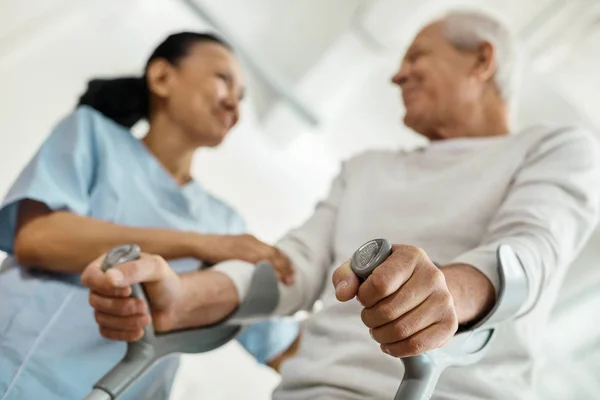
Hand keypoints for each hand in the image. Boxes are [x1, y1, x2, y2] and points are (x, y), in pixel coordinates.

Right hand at [81, 253, 181, 340]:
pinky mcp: (111, 322)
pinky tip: (140, 331)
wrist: (176, 305)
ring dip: (125, 321)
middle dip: (121, 307)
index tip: (128, 291)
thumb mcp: (156, 268)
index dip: (104, 286)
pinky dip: (123, 333)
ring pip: (100, 318)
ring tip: (147, 318)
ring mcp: (106, 304)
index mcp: (111, 265)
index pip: (90, 276)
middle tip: (144, 305)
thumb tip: (110, 277)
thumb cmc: (165, 282)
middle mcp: (104, 285)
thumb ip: (135, 269)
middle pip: (95, 300)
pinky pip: (106, 332)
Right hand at [199, 234, 294, 284]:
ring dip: (282, 269)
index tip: (289, 270)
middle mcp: (252, 240)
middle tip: (293, 278)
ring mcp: (248, 245)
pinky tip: (276, 278)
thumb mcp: (231, 251)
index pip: (271, 249)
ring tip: (288, 280)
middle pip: (275, 252)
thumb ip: (241, 258)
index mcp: (250, 239)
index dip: (282, 260)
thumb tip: (247, 271)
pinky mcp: (243, 252)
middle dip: (286, 265)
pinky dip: (271, 270)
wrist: (200, 243)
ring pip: (271, 257)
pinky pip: (261, 261)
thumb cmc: (212, 250)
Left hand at [332, 245, 457, 357]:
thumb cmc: (388, 275)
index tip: (364, 297)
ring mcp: (444, 300)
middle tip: (369, 316)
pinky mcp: (449, 324)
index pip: (380, 283)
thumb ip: (346, 275)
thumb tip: (343, 293)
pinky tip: (389, 342)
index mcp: (411, 256)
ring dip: (380, 334)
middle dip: (369, 318)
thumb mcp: (366, 266)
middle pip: (389, 311)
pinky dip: (396, 349)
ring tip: (378, 328)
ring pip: (401, 330)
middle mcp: (433, 275)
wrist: (424, 284)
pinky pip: (417, 345)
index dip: (364, 296)